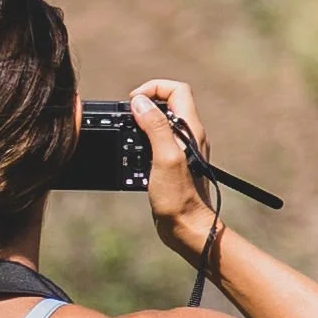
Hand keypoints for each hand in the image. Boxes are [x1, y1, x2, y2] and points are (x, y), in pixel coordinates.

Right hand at [131, 77, 217, 262]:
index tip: (134, 102)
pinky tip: (133, 157)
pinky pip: (156, 143)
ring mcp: (182, 151)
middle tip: (127, 118)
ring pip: (161, 124)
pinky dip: (142, 143)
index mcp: (191, 129)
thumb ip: (155, 127)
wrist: (188, 228)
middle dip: (145, 105)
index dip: (154, 88)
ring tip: (127, 136)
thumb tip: (140, 102)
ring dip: (142, 124)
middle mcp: (189, 136)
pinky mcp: (173, 165)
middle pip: (167, 104)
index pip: (177, 90)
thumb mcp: (165, 158)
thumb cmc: (180, 198)